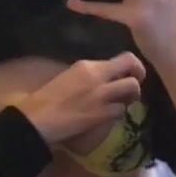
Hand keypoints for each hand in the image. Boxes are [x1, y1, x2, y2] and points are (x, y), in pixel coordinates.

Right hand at [15, 51, 145, 146]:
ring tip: (123, 102)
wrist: (37, 119)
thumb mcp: (68, 78)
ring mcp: (101, 95)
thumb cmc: (46, 99)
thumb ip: (88, 75)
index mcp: (87, 65)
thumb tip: (105, 78)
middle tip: (133, 87)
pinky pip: (121, 110)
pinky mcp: (101, 114)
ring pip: (133, 90)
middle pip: (133, 67)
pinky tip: (110, 115)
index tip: (128, 74)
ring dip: (131, 98)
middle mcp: (98, 76)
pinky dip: (119, 113)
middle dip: (138, 77)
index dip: (132, 66)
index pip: (123, 57)